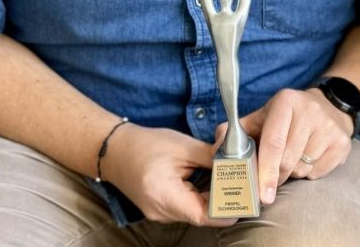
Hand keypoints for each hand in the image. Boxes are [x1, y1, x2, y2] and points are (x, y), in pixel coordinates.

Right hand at [99, 123, 234, 226]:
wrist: (116, 151)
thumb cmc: (146, 145)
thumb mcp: (183, 147)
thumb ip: (211, 157)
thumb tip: (236, 163)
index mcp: (165, 195)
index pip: (202, 215)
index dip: (226, 210)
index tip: (244, 199)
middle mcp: (161, 211)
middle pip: (201, 215)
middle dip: (223, 202)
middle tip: (244, 186)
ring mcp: (160, 213)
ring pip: (195, 213)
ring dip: (213, 200)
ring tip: (230, 182)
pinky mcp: (161, 209)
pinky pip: (187, 208)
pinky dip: (201, 197)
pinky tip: (212, 183)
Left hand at [235, 87, 353, 203]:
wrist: (328, 106)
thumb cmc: (286, 117)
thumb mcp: (262, 116)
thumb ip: (237, 131)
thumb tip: (217, 147)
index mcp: (286, 102)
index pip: (273, 143)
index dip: (265, 171)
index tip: (261, 194)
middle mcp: (310, 111)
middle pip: (288, 161)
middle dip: (276, 176)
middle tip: (271, 178)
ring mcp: (329, 126)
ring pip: (303, 168)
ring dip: (293, 173)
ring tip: (292, 158)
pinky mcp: (342, 142)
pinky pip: (319, 172)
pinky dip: (309, 172)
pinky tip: (308, 157)